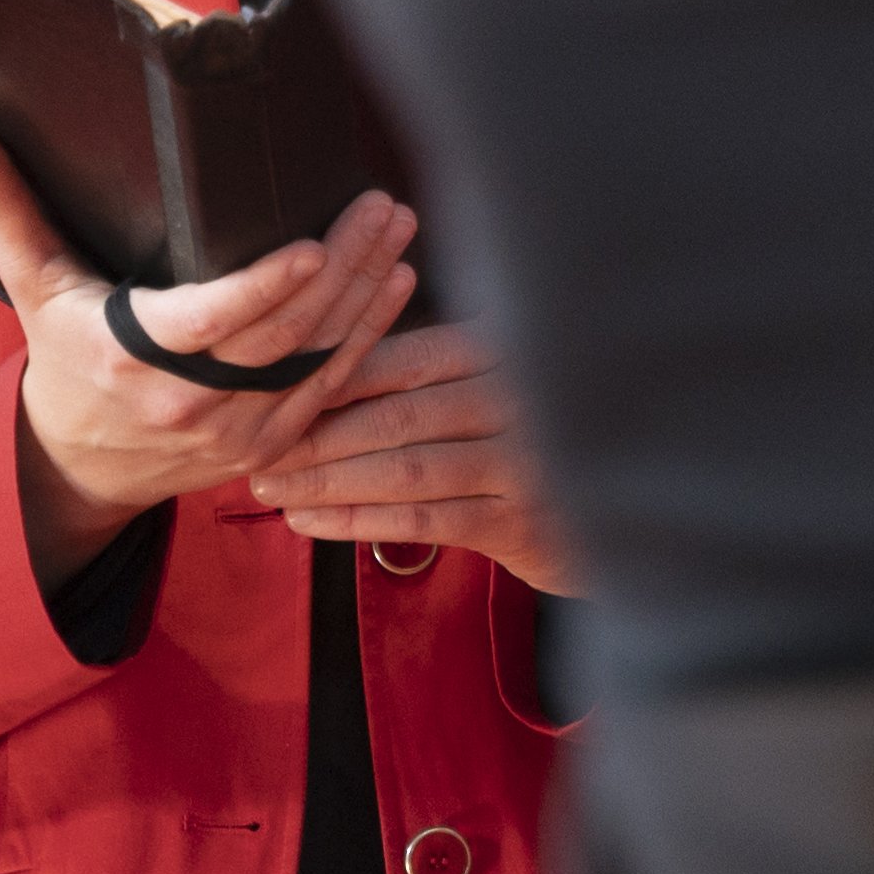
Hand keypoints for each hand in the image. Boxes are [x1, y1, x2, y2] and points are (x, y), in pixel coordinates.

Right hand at [0, 116, 419, 589]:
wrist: (81, 464)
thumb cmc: (64, 357)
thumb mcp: (31, 283)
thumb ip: (4, 203)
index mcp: (132, 357)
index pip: (209, 322)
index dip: (265, 288)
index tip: (312, 245)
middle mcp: (189, 402)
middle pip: (281, 334)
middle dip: (341, 268)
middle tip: (380, 205)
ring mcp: (235, 430)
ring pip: (315, 360)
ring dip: (367, 293)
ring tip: (398, 229)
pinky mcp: (267, 443)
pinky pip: (328, 390)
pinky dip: (369, 337)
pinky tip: (399, 284)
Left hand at [244, 322, 580, 596]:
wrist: (615, 515)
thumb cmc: (526, 444)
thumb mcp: (489, 392)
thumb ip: (428, 380)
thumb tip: (317, 376)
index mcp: (506, 350)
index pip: (408, 358)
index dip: (336, 378)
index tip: (273, 394)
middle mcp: (522, 397)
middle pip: (400, 415)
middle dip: (319, 436)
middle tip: (257, 451)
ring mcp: (527, 460)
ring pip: (407, 469)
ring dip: (329, 481)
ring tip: (271, 489)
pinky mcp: (522, 520)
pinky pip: (425, 519)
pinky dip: (359, 520)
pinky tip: (311, 523)